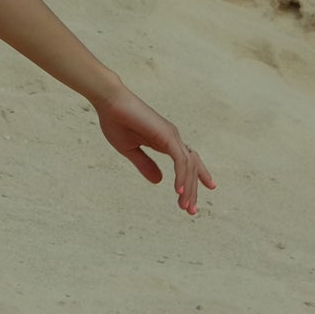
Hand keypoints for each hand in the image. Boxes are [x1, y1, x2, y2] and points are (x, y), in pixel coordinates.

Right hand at [93, 87, 215, 214]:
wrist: (109, 102)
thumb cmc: (116, 121)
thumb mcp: (130, 150)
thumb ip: (145, 165)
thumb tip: (159, 181)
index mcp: (165, 141)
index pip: (187, 161)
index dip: (197, 176)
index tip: (205, 190)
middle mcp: (172, 138)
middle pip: (191, 167)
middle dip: (193, 189)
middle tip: (191, 211)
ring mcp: (172, 135)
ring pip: (188, 166)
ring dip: (188, 187)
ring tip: (184, 206)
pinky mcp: (167, 135)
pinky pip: (180, 160)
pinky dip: (181, 176)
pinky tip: (178, 191)